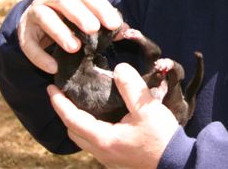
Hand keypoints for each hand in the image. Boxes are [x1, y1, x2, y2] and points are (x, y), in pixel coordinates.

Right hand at [18, 0, 123, 73]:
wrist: (38, 22)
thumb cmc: (72, 19)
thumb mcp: (88, 17)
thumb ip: (106, 23)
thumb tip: (126, 31)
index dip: (101, 8)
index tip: (114, 25)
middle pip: (65, 1)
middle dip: (80, 15)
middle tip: (93, 30)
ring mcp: (35, 12)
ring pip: (45, 17)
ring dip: (60, 32)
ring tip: (75, 48)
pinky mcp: (24, 33)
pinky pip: (29, 44)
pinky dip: (40, 57)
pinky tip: (54, 68)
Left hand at [48, 63, 178, 168]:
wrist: (176, 162)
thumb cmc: (161, 137)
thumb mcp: (146, 108)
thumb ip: (131, 87)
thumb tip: (119, 68)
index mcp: (103, 139)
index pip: (72, 119)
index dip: (60, 103)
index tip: (51, 89)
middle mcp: (101, 151)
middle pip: (73, 131)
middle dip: (65, 113)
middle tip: (64, 95)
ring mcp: (109, 158)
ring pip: (84, 139)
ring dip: (77, 122)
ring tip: (80, 104)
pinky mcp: (118, 159)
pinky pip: (95, 142)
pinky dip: (90, 128)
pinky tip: (102, 117)